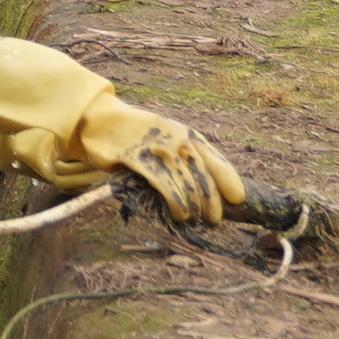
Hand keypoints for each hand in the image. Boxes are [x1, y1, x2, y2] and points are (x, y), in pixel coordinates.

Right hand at [97, 110, 243, 223]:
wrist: (102, 119)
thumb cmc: (138, 132)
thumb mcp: (168, 136)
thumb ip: (186, 156)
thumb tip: (207, 185)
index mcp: (189, 135)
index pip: (217, 161)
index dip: (229, 182)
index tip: (237, 199)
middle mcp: (178, 141)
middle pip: (204, 179)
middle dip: (211, 203)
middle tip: (212, 219)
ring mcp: (159, 150)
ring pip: (187, 186)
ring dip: (194, 208)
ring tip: (194, 219)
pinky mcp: (140, 160)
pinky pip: (166, 186)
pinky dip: (177, 203)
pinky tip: (181, 214)